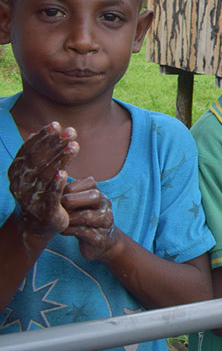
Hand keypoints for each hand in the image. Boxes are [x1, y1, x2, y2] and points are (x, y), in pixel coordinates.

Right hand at [8, 122, 77, 240]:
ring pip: (47, 175)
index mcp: (17, 172)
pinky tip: (64, 173)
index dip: (42, 137)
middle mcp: (21, 184)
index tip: (56, 124)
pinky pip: (51, 195)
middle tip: (71, 131)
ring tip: (74, 145)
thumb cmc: (37, 193)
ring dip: (61, 159)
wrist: (36, 226)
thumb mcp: (34, 173)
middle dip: (55, 144)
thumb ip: (36, 154)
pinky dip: (56, 184)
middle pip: (39, 160)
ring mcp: (32, 198)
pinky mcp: (45, 210)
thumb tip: (38, 131)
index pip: (29, 151)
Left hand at [61, 177, 120, 260]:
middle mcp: (105, 206)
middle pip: (94, 196)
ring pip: (88, 216)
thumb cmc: (86, 221)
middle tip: (60, 204)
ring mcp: (104, 222)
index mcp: (99, 195)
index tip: (61, 192)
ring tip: (59, 220)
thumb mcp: (82, 206)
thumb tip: (50, 186)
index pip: (90, 183)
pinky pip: (84, 232)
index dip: (73, 186)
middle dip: (74, 199)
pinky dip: (70, 230)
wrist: (102, 242)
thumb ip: (71, 196)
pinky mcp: (100, 237)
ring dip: (69, 217)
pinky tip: (62, 231)